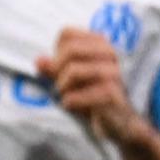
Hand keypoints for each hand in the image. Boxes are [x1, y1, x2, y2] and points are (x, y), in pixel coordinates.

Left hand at [37, 27, 148, 147]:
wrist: (120, 125)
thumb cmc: (95, 100)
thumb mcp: (71, 82)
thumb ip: (55, 70)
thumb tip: (39, 60)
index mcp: (101, 46)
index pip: (67, 33)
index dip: (56, 51)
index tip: (60, 68)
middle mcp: (110, 55)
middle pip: (70, 49)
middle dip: (57, 69)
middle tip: (60, 85)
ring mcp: (113, 73)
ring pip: (73, 70)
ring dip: (62, 88)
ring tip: (67, 97)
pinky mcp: (111, 94)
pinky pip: (75, 95)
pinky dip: (69, 103)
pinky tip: (76, 107)